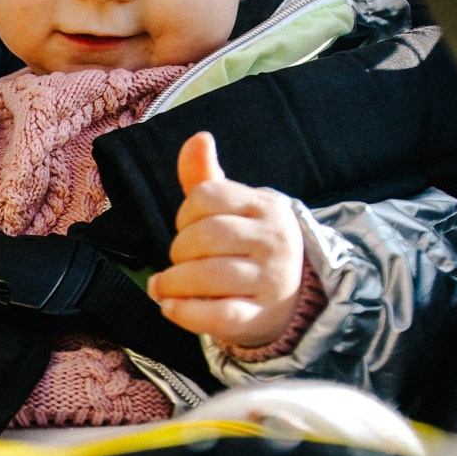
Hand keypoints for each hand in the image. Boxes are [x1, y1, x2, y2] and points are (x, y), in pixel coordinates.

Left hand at [145, 132, 304, 351]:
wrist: (292, 296)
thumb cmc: (249, 247)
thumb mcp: (234, 209)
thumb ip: (206, 177)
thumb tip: (198, 138)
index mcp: (265, 207)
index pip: (208, 195)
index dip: (183, 213)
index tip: (185, 228)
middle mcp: (273, 241)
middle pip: (207, 236)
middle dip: (178, 249)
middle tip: (177, 261)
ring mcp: (270, 281)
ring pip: (209, 276)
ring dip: (173, 283)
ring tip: (164, 287)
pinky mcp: (260, 317)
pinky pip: (219, 316)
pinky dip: (186, 313)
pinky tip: (170, 307)